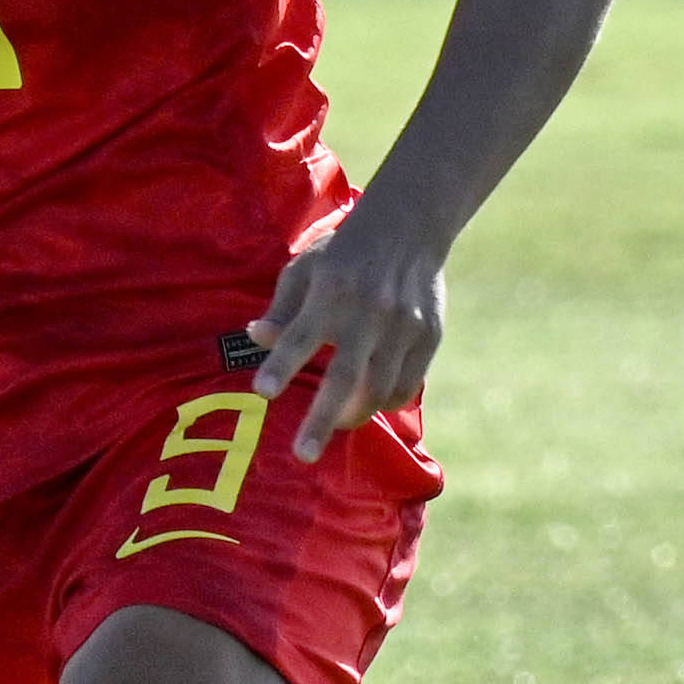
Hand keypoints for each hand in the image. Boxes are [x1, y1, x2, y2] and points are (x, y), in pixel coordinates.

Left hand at [244, 205, 443, 461]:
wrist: (408, 230)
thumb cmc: (341, 254)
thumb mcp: (303, 269)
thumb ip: (281, 309)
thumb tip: (254, 338)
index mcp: (331, 293)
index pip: (300, 336)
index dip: (281, 365)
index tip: (262, 392)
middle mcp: (368, 313)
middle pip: (345, 377)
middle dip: (323, 419)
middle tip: (304, 454)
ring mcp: (404, 327)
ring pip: (381, 388)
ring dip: (355, 414)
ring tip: (335, 426)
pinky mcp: (429, 336)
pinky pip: (408, 384)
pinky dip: (387, 401)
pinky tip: (369, 405)